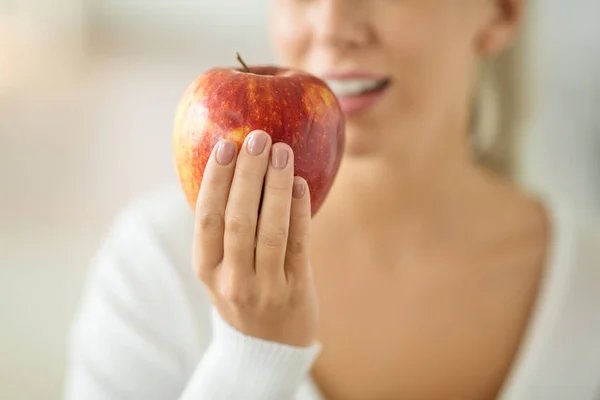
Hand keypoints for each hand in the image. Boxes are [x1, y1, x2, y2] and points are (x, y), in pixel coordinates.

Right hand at [192, 130, 317, 346]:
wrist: (268, 347)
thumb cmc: (242, 292)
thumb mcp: (220, 268)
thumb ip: (222, 228)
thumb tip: (234, 166)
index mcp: (205, 268)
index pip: (206, 218)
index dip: (215, 180)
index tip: (225, 145)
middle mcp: (232, 279)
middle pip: (238, 219)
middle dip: (248, 175)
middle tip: (258, 137)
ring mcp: (265, 288)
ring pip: (271, 230)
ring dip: (276, 186)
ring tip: (282, 151)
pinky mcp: (295, 289)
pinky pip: (299, 243)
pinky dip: (299, 210)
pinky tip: (300, 183)